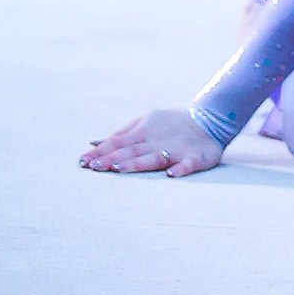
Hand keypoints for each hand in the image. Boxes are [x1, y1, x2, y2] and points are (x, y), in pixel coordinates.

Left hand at [79, 106, 224, 176]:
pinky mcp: (196, 157)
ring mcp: (176, 149)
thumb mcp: (145, 123)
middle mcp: (158, 139)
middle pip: (132, 150)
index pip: (118, 142)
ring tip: (120, 169)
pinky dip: (181, 168)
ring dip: (137, 163)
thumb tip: (94, 144)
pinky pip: (188, 164)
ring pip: (154, 157)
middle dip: (112, 159)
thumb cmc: (170, 124)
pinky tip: (172, 174)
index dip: (101, 152)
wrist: (210, 120)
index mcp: (144, 130)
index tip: (83, 162)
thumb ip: (120, 134)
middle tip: (93, 168)